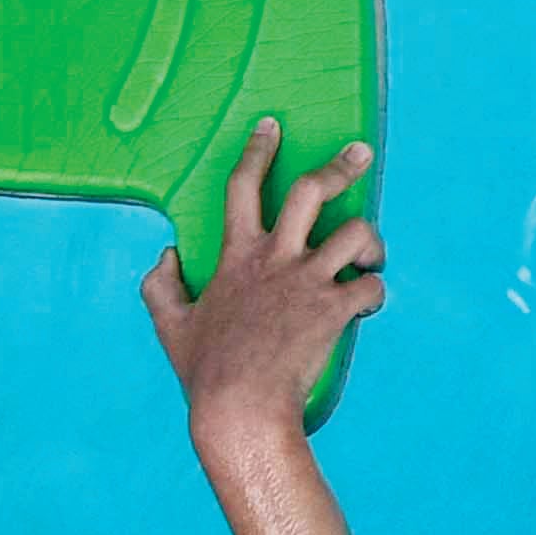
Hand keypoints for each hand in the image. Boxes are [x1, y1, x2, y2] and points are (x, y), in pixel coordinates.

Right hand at [148, 122, 387, 431]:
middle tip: (360, 153)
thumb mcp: (170, 326)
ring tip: (370, 254)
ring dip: (371, 240)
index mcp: (236, 256)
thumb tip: (164, 254)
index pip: (243, 186)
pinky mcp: (335, 310)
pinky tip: (369, 303)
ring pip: (356, 232)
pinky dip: (375, 291)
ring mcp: (307, 282)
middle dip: (341, 166)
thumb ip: (160, 285)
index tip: (272, 125)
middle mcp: (275, 258)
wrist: (242, 409)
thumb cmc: (206, 373)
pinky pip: (372, 287)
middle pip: (312, 190)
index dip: (258, 150)